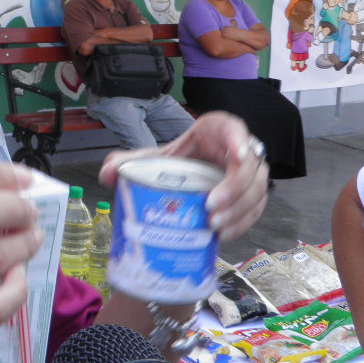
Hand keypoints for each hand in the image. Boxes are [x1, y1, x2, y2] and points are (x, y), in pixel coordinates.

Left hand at [98, 111, 267, 240]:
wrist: (189, 172)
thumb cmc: (178, 159)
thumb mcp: (155, 157)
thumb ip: (128, 162)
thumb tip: (106, 175)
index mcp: (218, 130)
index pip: (234, 128)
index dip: (239, 141)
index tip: (235, 157)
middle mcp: (240, 149)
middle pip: (250, 168)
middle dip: (234, 189)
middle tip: (210, 207)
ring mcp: (250, 173)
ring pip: (257, 191)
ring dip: (239, 210)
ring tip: (214, 225)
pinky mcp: (252, 195)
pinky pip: (256, 210)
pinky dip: (242, 223)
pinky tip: (223, 234)